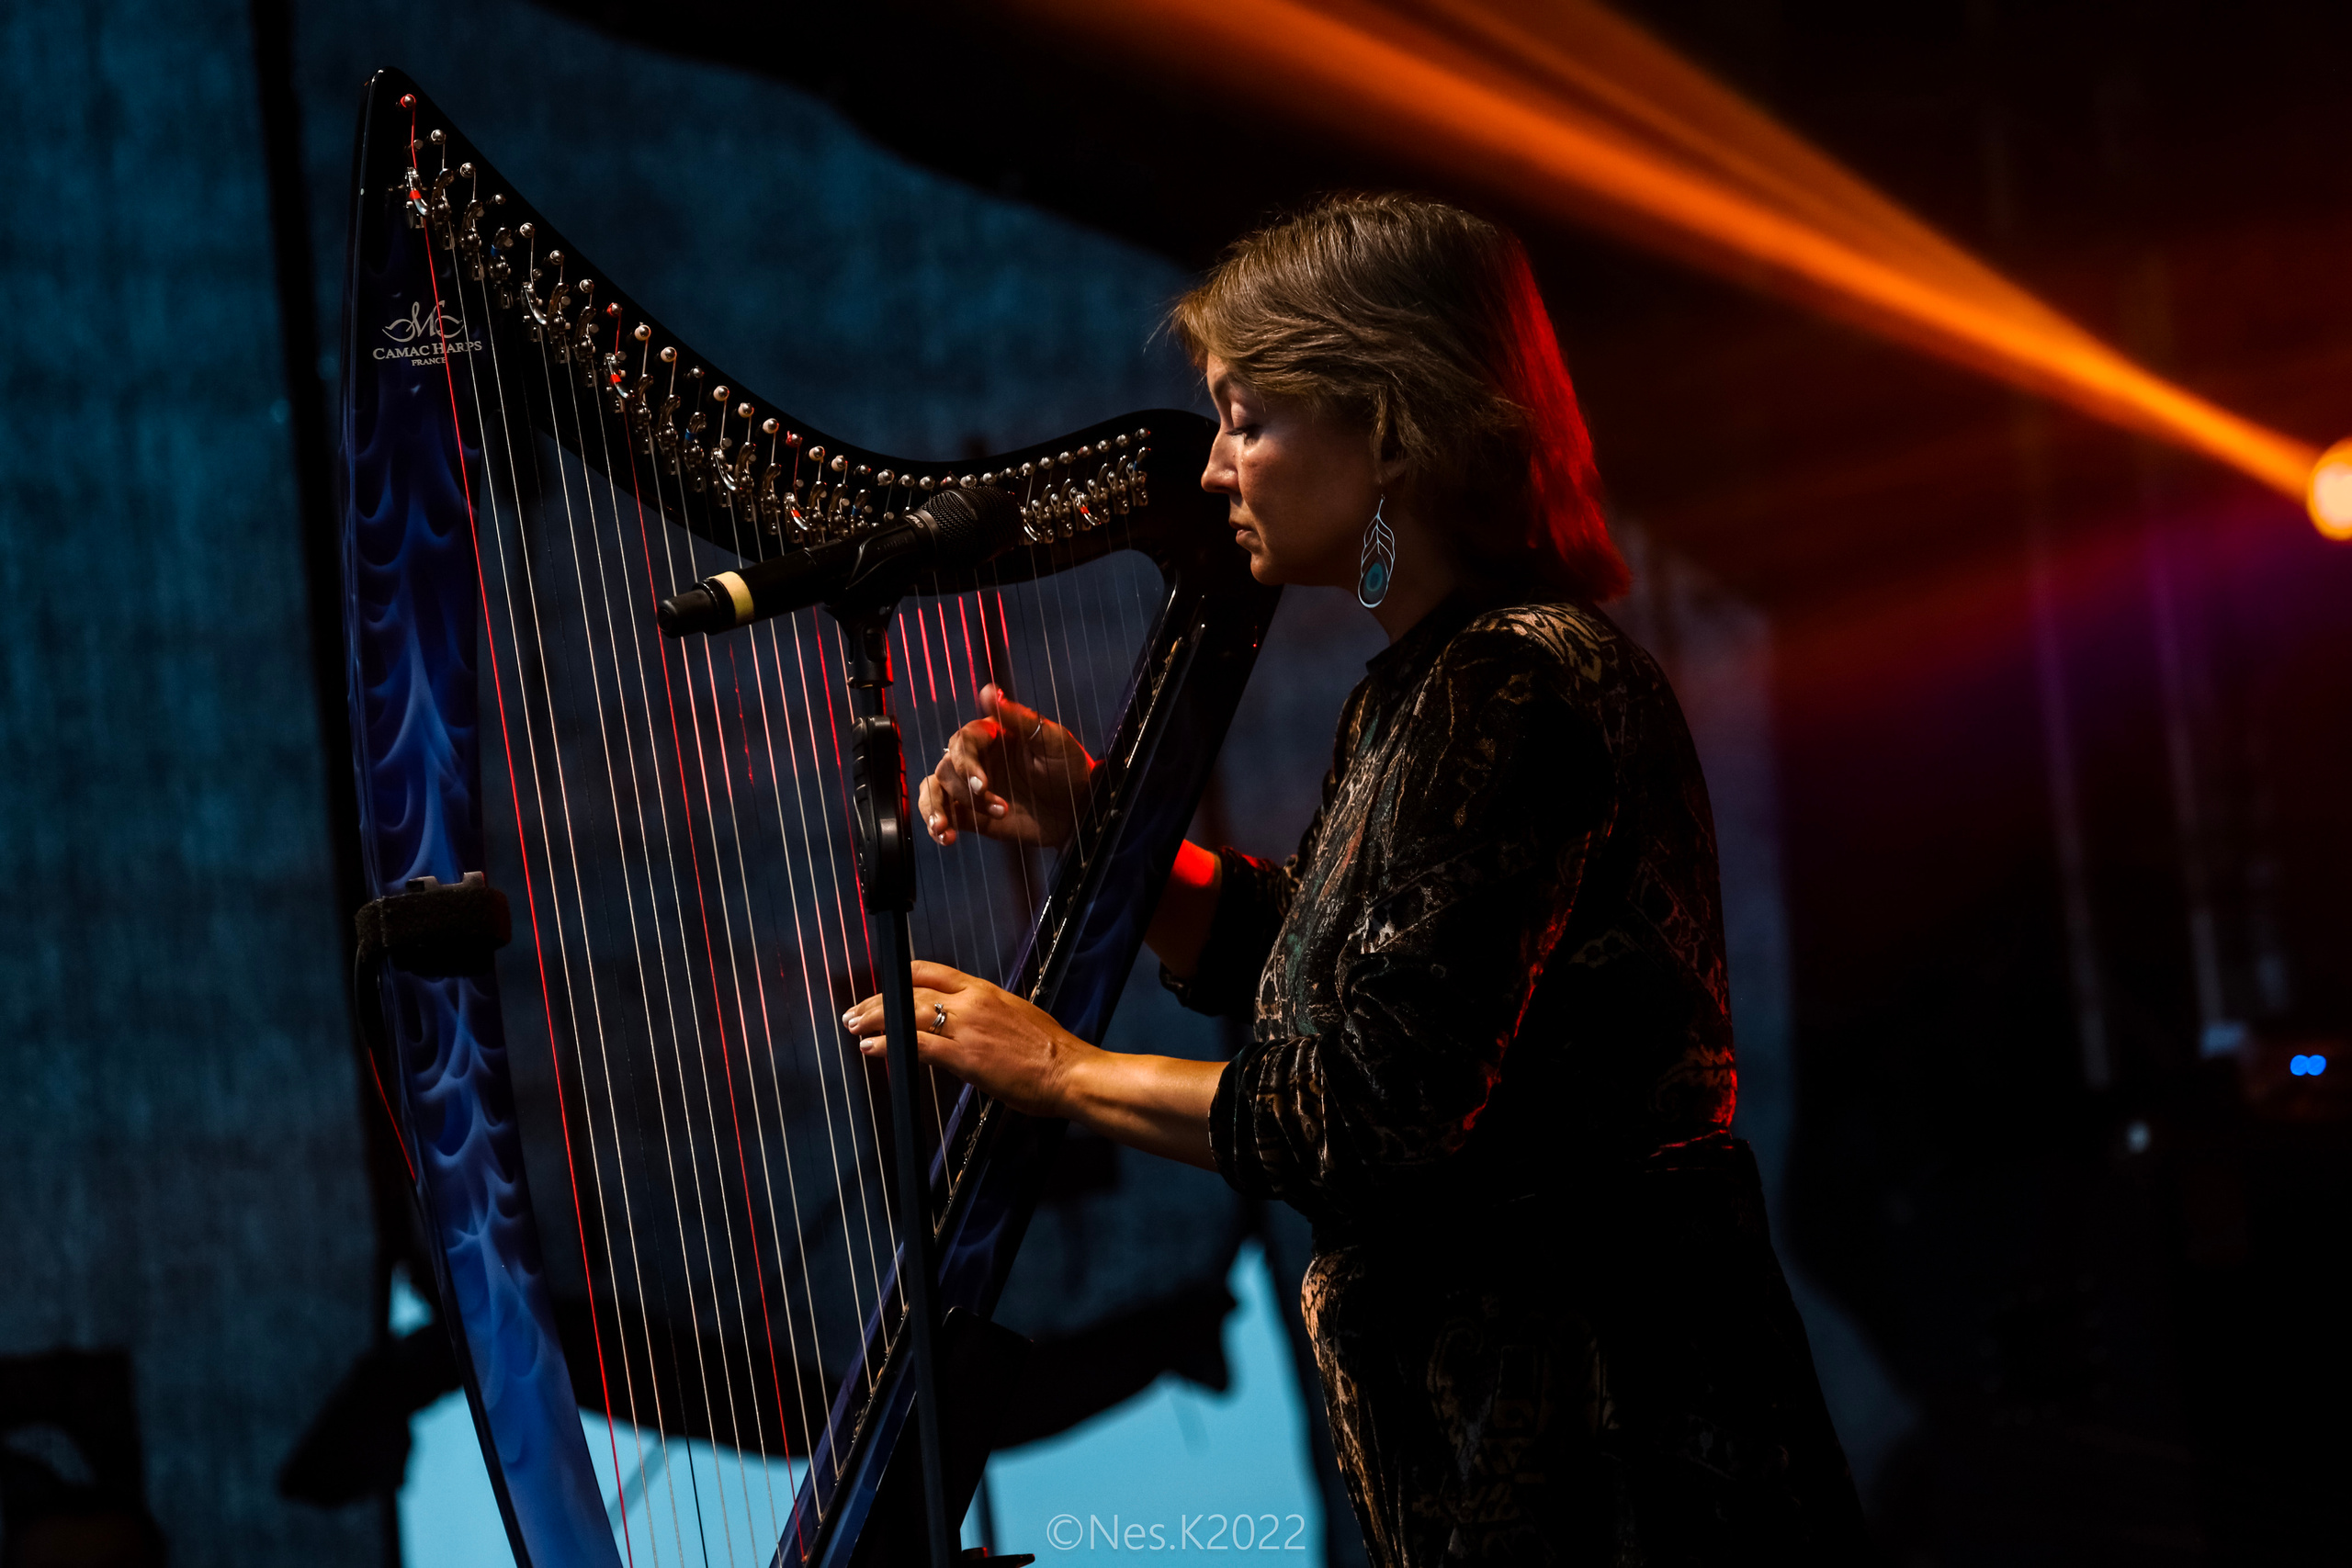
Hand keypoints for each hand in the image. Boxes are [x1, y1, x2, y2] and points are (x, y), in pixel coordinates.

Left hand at [841, 960, 1095, 1118]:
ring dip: (875, 1021)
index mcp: (986, 990)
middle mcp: (972, 1002)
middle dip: (878, 1001)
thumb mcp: (1018, 1017)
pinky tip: (872, 1049)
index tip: (884, 987)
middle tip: (856, 1012)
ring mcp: (967, 1028)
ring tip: (855, 1029)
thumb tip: (969, 1023)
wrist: (1070, 1071)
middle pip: (911, 992)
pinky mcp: (965, 1057)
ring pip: (907, 1014)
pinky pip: (916, 1046)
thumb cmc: (1052, 1051)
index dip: (901, 978)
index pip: (932, 971)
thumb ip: (988, 1015)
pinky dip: (889, 1046)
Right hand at [917, 684, 1092, 848]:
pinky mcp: (971, 815)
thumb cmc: (1068, 768)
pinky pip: (943, 815)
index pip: (963, 741)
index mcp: (992, 735)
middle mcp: (976, 759)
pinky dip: (936, 824)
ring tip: (943, 828)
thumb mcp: (1052, 739)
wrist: (1078, 810)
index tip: (982, 784)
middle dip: (964, 789)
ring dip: (934, 807)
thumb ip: (1019, 718)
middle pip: (947, 767)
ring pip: (936, 789)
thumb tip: (990, 691)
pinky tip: (944, 837)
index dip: (967, 763)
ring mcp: (970, 788)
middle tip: (995, 806)